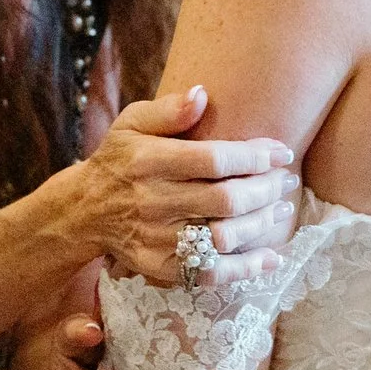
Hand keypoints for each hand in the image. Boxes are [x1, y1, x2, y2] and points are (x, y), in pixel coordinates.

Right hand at [74, 87, 300, 286]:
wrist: (84, 210)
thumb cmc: (119, 160)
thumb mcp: (132, 123)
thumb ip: (168, 110)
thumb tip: (202, 94)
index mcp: (148, 161)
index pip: (212, 160)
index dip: (254, 156)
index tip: (281, 153)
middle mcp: (153, 202)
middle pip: (224, 200)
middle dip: (265, 190)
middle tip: (286, 181)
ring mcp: (157, 239)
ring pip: (222, 237)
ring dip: (261, 224)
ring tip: (282, 209)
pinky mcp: (160, 268)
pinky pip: (209, 275)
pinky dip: (245, 270)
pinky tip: (272, 260)